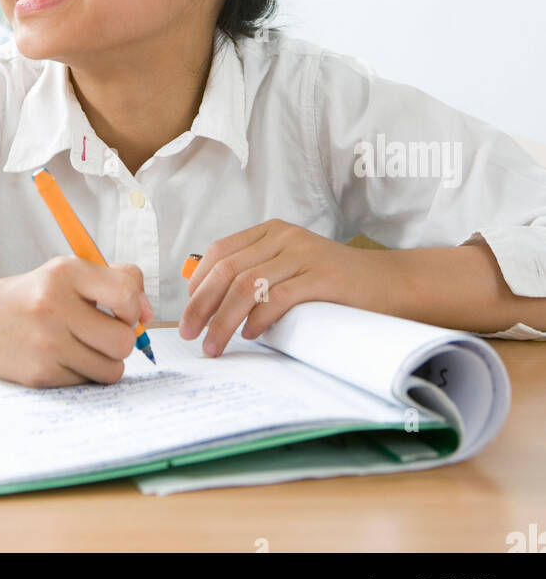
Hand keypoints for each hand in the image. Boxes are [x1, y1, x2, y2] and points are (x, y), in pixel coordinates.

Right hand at [0, 256, 153, 387]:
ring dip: (105, 362)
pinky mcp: (40, 374)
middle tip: (102, 333)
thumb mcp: (69, 273)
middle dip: (121, 341)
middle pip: (123, 340)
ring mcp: (46, 343)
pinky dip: (82, 374)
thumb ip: (117, 281)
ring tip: (83, 347)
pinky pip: (87, 383)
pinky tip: (62, 358)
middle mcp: (54, 305)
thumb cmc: (34, 296)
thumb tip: (149, 315)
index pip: (125, 292)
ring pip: (111, 369)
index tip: (123, 311)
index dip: (134, 307)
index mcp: (66, 273)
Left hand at [179, 219, 381, 355]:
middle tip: (190, 335)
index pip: (219, 252)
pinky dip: (259, 318)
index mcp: (270, 232)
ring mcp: (303, 254)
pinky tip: (251, 335)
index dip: (197, 284)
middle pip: (227, 269)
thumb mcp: (291, 269)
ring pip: (247, 284)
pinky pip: (279, 296)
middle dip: (201, 305)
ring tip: (215, 346)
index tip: (188, 313)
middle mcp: (283, 238)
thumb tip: (214, 308)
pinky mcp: (323, 277)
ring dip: (224, 320)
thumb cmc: (335, 285)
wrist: (389, 283)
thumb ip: (259, 277)